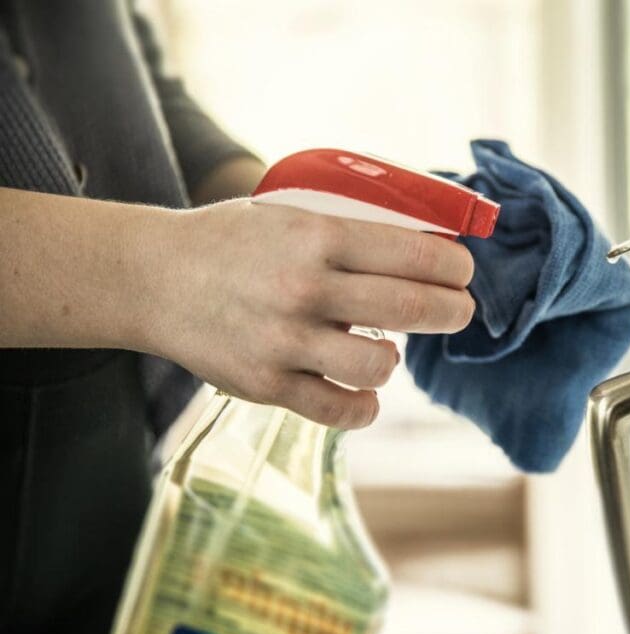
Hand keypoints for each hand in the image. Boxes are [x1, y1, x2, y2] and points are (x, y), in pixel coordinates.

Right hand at [140, 199, 474, 428]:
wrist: (153, 277)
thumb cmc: (234, 241)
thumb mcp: (291, 213)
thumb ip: (350, 230)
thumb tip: (425, 244)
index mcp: (317, 235)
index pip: (414, 252)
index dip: (455, 266)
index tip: (464, 273)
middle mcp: (305, 288)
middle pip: (412, 308)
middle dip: (453, 311)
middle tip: (460, 310)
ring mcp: (285, 341)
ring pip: (381, 367)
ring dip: (396, 361)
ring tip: (387, 351)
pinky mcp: (267, 385)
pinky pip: (341, 411)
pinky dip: (365, 406)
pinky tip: (363, 391)